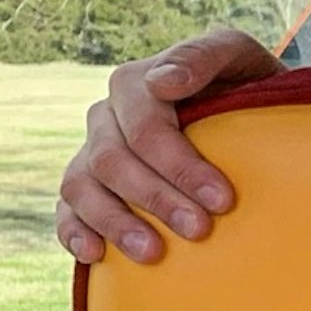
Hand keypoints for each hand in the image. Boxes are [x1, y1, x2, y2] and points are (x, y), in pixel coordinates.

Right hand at [55, 29, 280, 264]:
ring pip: (81, 186)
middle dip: (157, 199)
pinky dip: (73, 231)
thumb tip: (163, 82)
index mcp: (135, 84)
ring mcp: (91, 152)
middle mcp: (106, 117)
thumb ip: (204, 56)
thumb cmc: (244, 85)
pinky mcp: (87, 185)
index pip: (145, 127)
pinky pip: (65, 208)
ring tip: (153, 253)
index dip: (179, 164)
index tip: (222, 199)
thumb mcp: (238, 57)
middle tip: (200, 230)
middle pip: (113, 161)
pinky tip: (96, 254)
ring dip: (115, 221)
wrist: (245, 117)